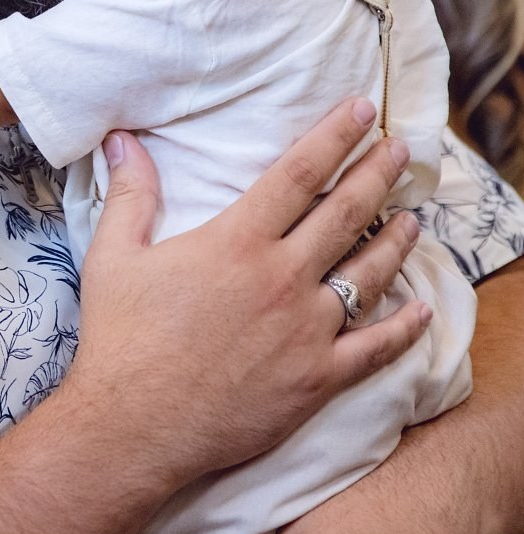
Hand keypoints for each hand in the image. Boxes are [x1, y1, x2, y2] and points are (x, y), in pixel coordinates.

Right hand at [68, 98, 430, 492]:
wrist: (134, 423)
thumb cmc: (121, 337)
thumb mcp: (113, 255)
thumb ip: (131, 194)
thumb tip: (123, 141)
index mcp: (236, 241)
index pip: (298, 174)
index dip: (333, 137)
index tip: (360, 111)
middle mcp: (282, 278)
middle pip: (344, 214)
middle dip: (377, 175)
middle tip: (401, 150)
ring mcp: (307, 330)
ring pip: (368, 275)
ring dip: (396, 242)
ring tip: (413, 220)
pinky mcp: (317, 378)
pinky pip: (374, 349)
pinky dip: (403, 329)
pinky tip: (419, 311)